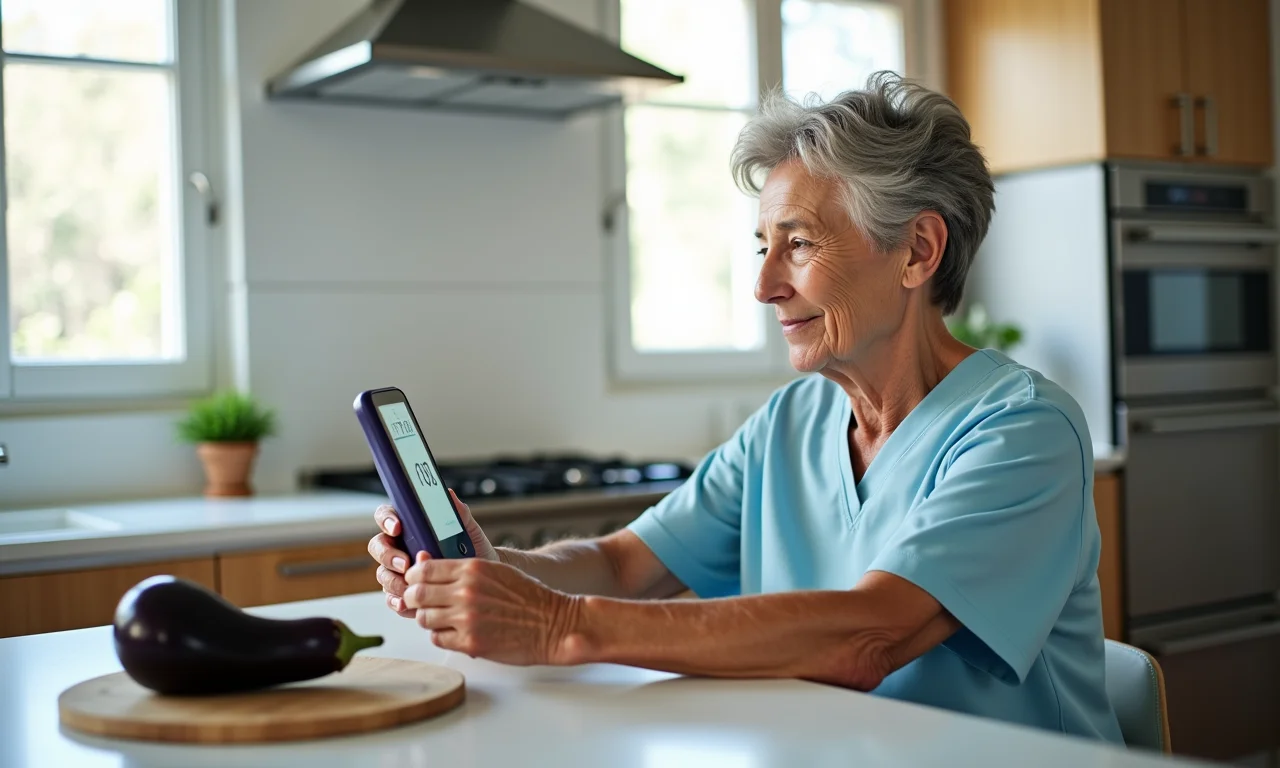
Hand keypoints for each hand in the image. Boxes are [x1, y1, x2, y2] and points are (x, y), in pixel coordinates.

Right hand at [368, 489, 497, 618]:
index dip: (387, 520)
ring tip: (411, 587)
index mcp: (409, 525)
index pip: (386, 516)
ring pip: (382, 574)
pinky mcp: (402, 592)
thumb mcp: (468, 529)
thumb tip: (448, 495)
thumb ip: (457, 512)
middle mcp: (398, 546)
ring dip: (393, 581)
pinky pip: (391, 597)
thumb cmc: (471, 548)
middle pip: (378, 546)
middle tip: (407, 563)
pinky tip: (406, 604)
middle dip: (388, 555)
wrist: (481, 578)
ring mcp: (397, 570)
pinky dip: (397, 601)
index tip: (398, 527)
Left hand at [403, 554, 584, 665]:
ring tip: (442, 618)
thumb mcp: (497, 572)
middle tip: (421, 602)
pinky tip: (455, 632)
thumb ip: (464, 571)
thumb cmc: (530, 598)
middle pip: (418, 594)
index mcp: (473, 569)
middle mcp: (466, 592)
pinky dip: (442, 636)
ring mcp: (467, 619)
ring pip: (424, 618)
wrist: (555, 624)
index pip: (424, 569)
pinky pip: (438, 639)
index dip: (415, 576)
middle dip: (415, 598)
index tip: (417, 581)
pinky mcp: (470, 643)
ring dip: (429, 618)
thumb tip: (429, 566)